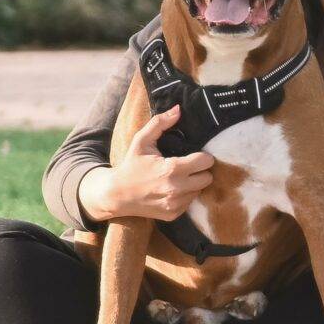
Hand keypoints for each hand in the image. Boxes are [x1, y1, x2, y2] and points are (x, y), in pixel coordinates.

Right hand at [81, 105, 215, 221]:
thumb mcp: (142, 141)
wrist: (116, 195)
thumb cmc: (130, 165)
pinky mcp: (173, 214)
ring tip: (179, 178)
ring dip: (193, 184)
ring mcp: (175, 204)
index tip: (194, 155)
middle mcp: (177, 189)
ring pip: (200, 191)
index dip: (202, 156)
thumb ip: (160, 123)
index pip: (206, 161)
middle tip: (188, 166)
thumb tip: (178, 109)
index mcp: (172, 169)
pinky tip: (172, 189)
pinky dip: (185, 195)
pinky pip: (190, 203)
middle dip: (200, 171)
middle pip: (208, 178)